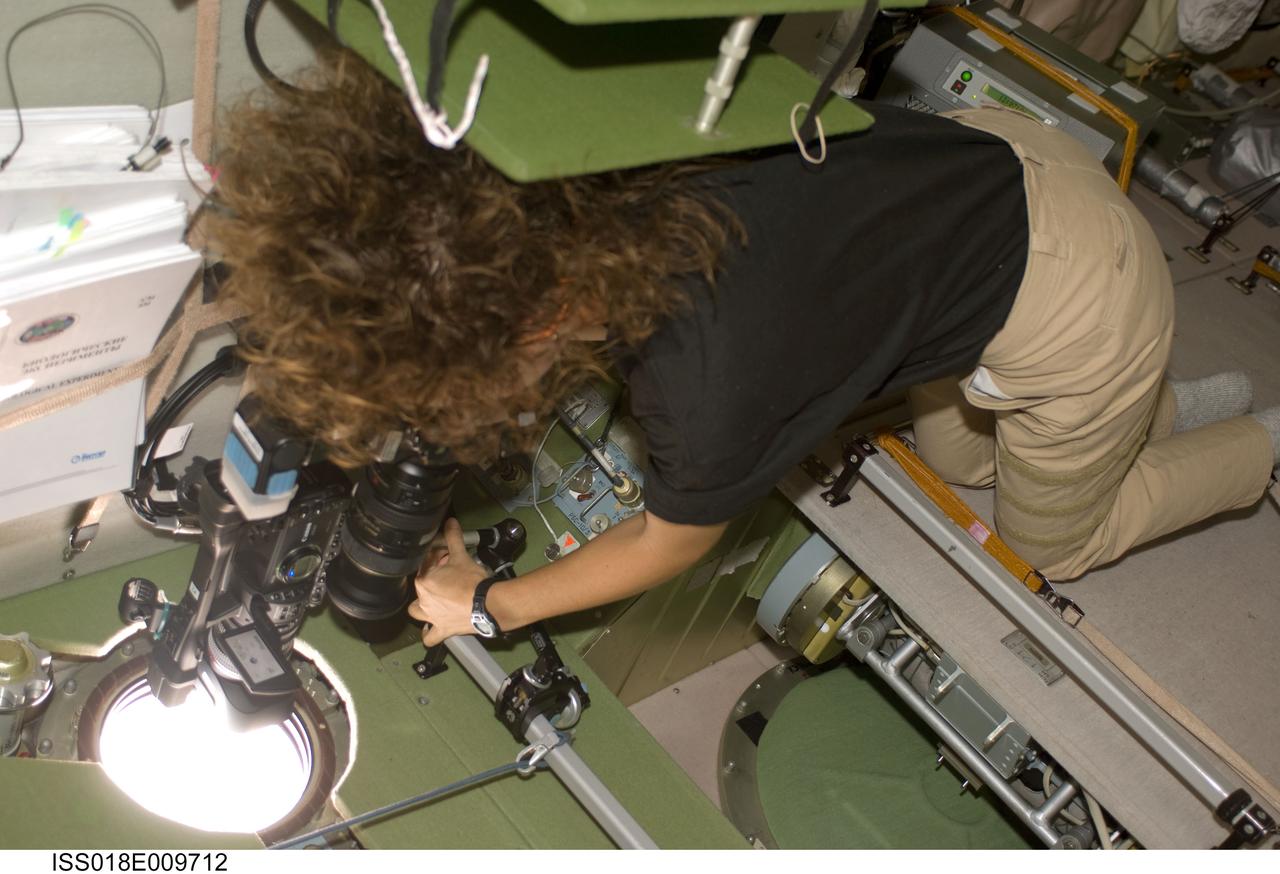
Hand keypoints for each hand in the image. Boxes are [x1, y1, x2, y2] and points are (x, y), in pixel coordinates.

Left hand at [407, 518, 487, 645]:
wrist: (487, 604)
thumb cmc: (473, 581)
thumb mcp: (462, 556)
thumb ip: (454, 538)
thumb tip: (450, 521)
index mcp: (424, 581)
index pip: (425, 566)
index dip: (437, 559)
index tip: (448, 557)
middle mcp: (423, 600)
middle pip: (421, 587)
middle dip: (431, 580)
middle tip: (448, 575)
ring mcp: (431, 617)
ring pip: (417, 612)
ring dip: (422, 608)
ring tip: (433, 602)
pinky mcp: (442, 630)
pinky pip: (429, 637)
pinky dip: (429, 634)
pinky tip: (432, 630)